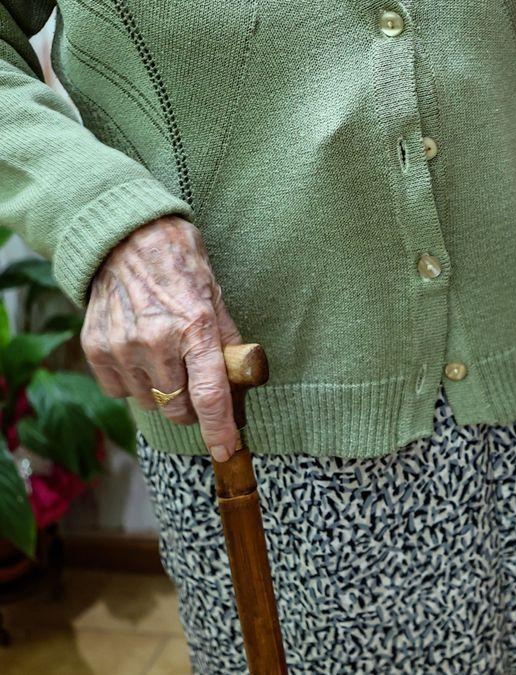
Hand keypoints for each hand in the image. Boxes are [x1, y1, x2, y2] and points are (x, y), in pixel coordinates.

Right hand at [82, 216, 242, 460]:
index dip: (220, 430)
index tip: (227, 451)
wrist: (128, 240)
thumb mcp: (217, 301)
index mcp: (196, 330)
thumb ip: (228, 345)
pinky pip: (120, 390)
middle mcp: (157, 342)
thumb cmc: (183, 268)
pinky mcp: (96, 348)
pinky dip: (134, 382)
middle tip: (195, 381)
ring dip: (163, 392)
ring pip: (151, 402)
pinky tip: (140, 355)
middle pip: (179, 408)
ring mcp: (122, 347)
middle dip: (192, 405)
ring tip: (165, 358)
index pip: (210, 396)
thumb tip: (242, 382)